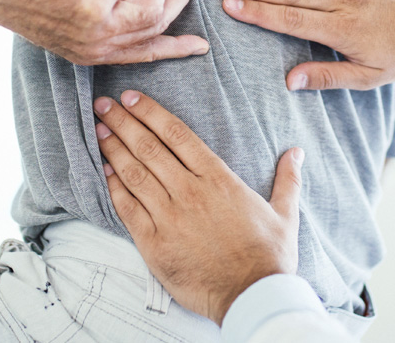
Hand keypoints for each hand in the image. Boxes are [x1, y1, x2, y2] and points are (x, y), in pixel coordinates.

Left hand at [0, 0, 208, 65]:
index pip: (143, 55)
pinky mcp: (99, 2)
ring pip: (154, 4)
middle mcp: (98, 47)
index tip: (200, 45)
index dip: (174, 48)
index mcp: (89, 53)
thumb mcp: (70, 7)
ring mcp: (100, 28)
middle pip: (159, 28)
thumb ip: (102, 7)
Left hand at [94, 91, 303, 325]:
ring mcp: (169, 217)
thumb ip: (288, 179)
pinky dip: (113, 187)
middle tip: (103, 104)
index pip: (177, 134)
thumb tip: (296, 152)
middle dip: (123, 122)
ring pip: (134, 173)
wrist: (251, 295)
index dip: (151, 112)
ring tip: (98, 130)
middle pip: (149, 147)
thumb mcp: (285, 213)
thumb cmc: (269, 256)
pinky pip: (127, 208)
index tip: (132, 98)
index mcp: (218, 179)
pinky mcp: (154, 243)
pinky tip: (103, 171)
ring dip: (113, 149)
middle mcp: (190, 192)